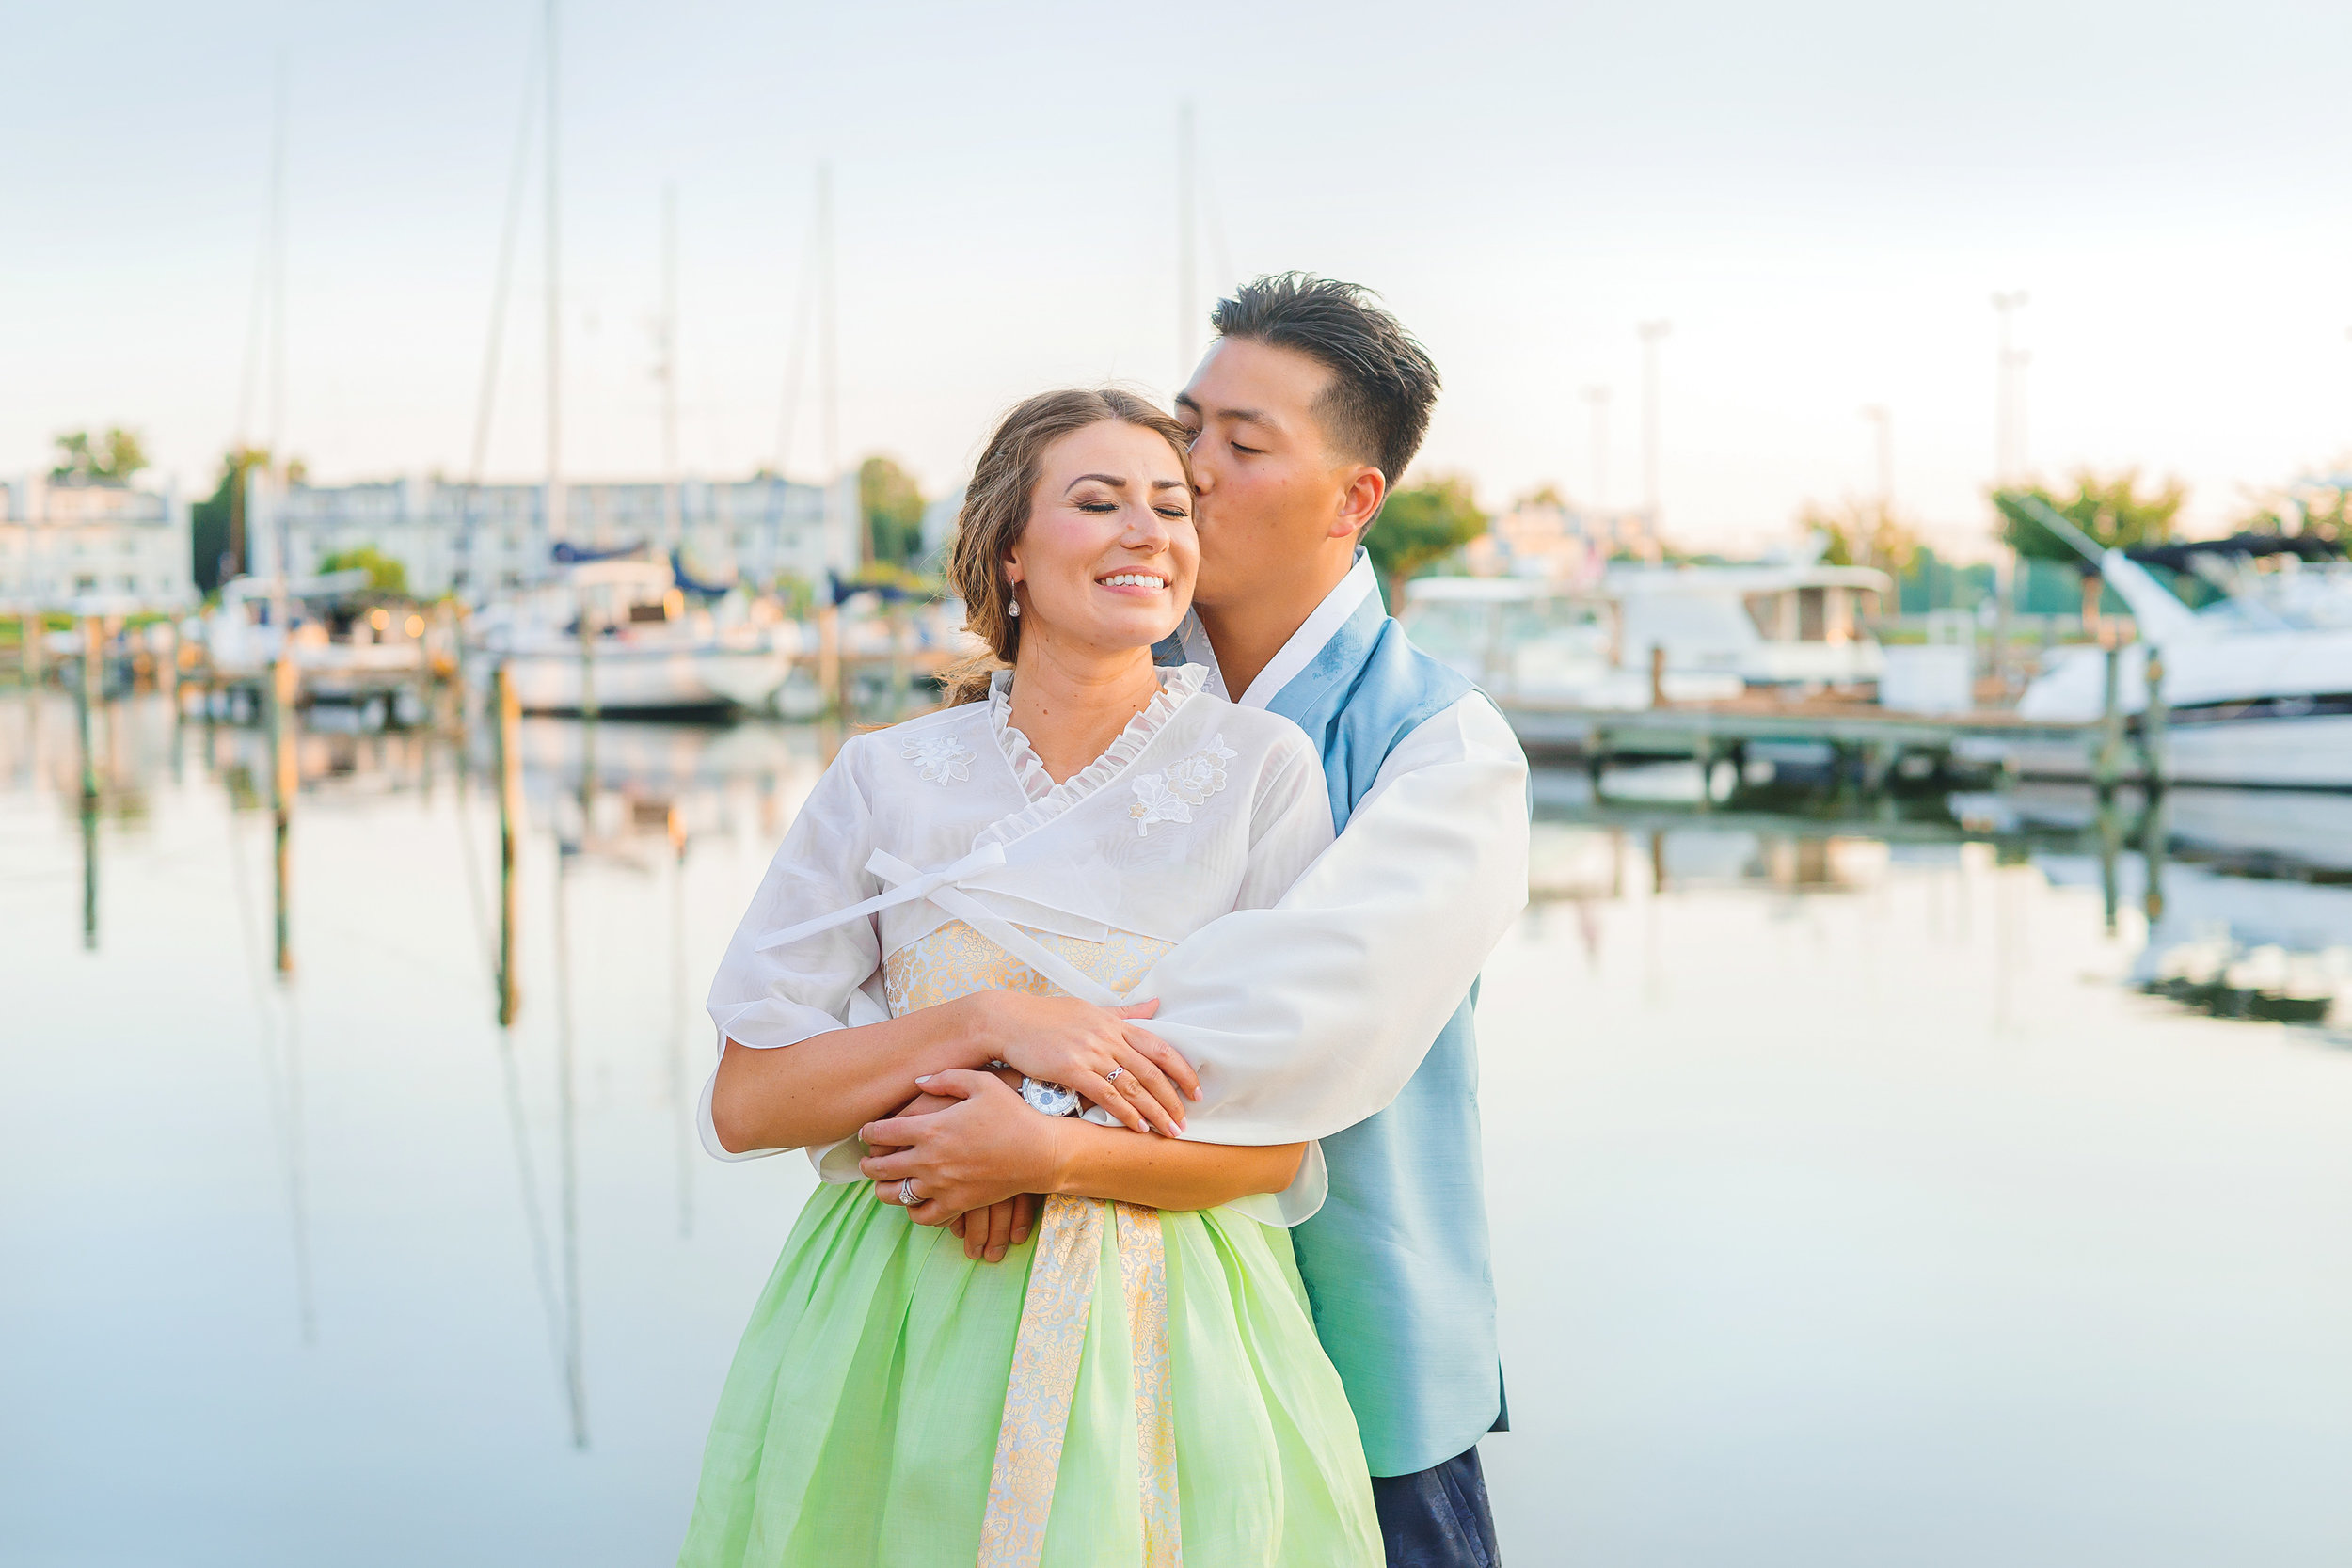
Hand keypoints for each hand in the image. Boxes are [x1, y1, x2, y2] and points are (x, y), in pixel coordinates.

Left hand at [874, 1080, 1037, 1261]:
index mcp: (932, 1128)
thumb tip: (918, 1083)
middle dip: (867, 1164)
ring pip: (894, 1195)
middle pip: (880, 1167)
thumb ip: (946, 1078)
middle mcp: (930, 1159)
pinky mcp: (957, 1204)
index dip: (868, 1132)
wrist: (1040, 1152)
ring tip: (884, 1183)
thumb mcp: (982, 1082)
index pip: (882, 1132)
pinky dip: (912, 1211)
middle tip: (867, 1161)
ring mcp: (942, 1185)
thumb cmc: (1012, 1114)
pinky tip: (915, 1201)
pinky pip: (922, 1216)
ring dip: (883, 1189)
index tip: (866, 1132)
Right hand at [963, 992, 1197, 1136]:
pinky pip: (1106, 1095)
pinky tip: (1139, 1128)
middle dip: (1173, 1099)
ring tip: (1170, 1131)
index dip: (1183, 1071)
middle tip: (1186, 1122)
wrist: (1007, 1020)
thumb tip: (1156, 1004)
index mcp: (1115, 1023)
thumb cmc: (1046, 1016)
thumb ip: (1125, 1012)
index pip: (1161, 1047)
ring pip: (1134, 1087)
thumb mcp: (1090, 1008)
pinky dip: (1126, 1114)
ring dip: (1156, 1112)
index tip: (1196, 1091)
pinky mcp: (1071, 1069)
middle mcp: (1108, 1037)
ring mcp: (1090, 1053)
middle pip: (1152, 1072)